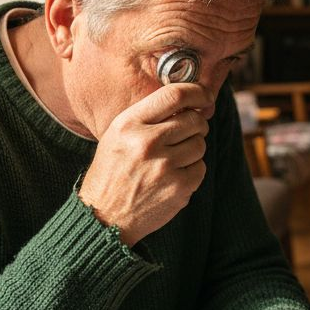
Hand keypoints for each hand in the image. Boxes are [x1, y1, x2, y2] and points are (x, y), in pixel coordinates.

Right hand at [79, 83, 212, 245]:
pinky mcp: (178, 187)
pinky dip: (192, 171)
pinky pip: (200, 168)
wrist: (104, 216)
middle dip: (196, 124)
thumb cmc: (112, 172)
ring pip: (200, 144)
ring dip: (193, 149)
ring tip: (174, 158)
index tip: (205, 96)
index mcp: (129, 124)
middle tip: (188, 133)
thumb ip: (148, 116)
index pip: (174, 95)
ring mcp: (164, 166)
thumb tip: (189, 102)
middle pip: (193, 120)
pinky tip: (173, 176)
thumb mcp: (117, 135)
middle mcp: (146, 142)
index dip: (197, 92)